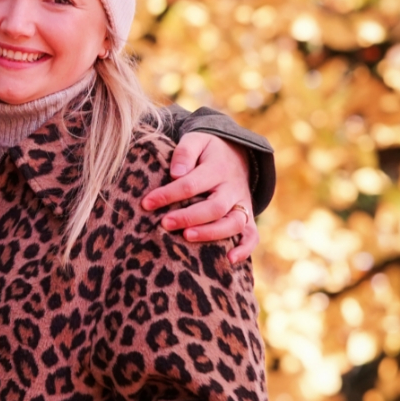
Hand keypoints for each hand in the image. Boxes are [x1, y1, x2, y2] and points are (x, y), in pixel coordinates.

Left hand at [140, 133, 258, 266]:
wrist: (236, 154)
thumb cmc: (207, 151)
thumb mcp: (196, 141)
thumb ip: (185, 152)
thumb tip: (176, 173)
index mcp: (217, 169)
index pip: (191, 184)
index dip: (168, 194)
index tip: (147, 203)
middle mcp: (232, 188)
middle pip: (214, 207)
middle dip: (188, 217)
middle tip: (165, 223)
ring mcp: (242, 205)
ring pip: (234, 223)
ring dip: (211, 233)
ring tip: (187, 237)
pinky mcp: (247, 217)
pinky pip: (252, 235)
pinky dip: (245, 249)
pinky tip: (229, 260)